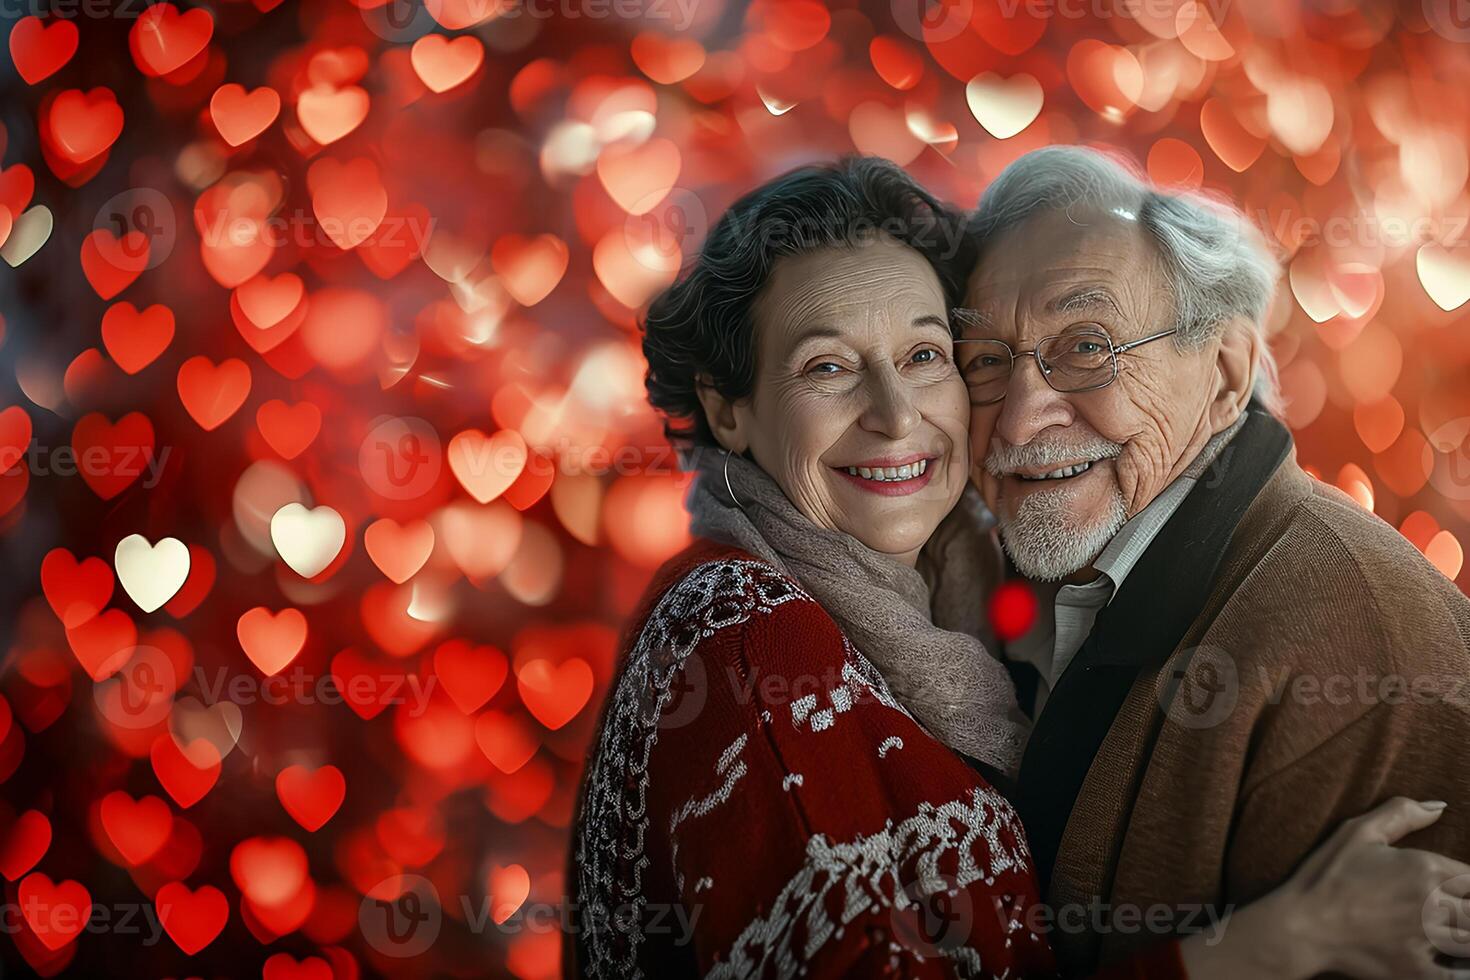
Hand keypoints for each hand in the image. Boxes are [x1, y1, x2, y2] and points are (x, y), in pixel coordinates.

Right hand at [1181, 797, 1469, 978]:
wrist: (1300, 926)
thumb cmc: (1326, 876)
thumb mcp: (1357, 832)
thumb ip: (1401, 813)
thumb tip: (1439, 806)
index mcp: (1425, 870)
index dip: (1467, 883)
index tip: (1457, 888)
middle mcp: (1434, 906)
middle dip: (1468, 907)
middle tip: (1456, 909)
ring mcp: (1429, 942)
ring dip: (1465, 933)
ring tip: (1453, 927)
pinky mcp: (1419, 973)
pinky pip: (1460, 974)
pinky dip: (1462, 967)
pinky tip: (1458, 961)